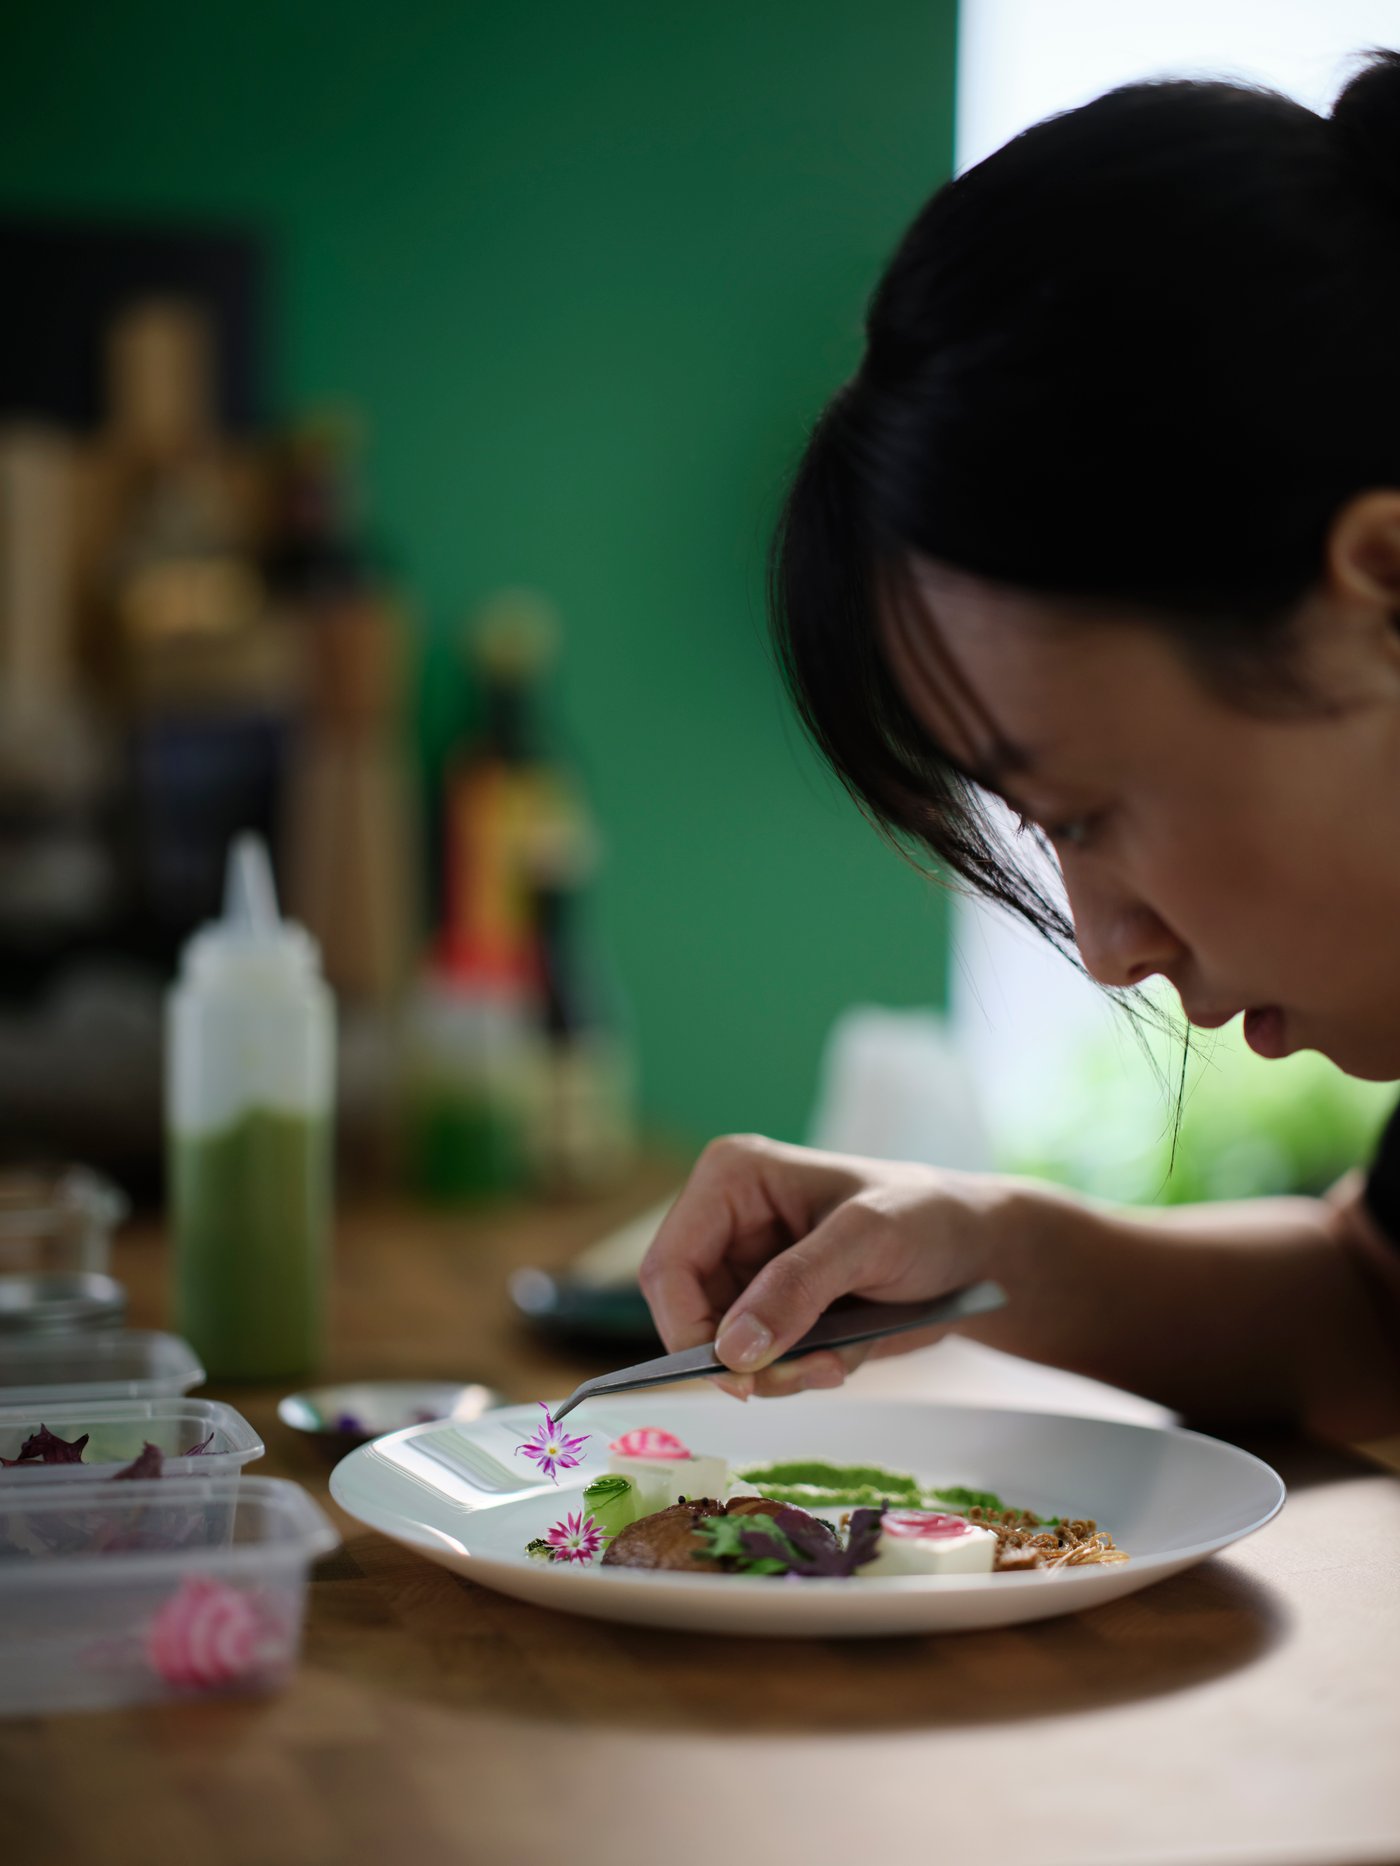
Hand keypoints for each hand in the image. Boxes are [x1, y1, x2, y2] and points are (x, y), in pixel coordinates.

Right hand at [638, 1133, 1019, 1398]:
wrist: (974, 1251)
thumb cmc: (926, 1218)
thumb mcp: (868, 1239)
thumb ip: (798, 1287)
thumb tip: (731, 1351)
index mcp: (731, 1179)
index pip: (670, 1265)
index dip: (688, 1328)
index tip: (739, 1377)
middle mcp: (725, 1222)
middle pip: (687, 1316)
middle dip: (743, 1359)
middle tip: (812, 1373)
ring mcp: (746, 1270)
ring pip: (720, 1349)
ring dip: (775, 1372)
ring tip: (837, 1363)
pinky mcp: (770, 1309)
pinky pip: (755, 1362)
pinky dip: (793, 1373)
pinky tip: (841, 1358)